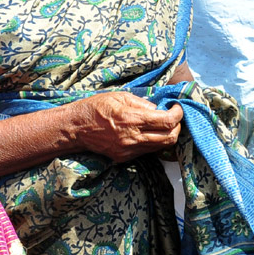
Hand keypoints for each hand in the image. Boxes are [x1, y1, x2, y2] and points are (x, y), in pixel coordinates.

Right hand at [67, 92, 182, 161]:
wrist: (76, 128)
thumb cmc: (96, 108)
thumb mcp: (120, 96)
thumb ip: (142, 103)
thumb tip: (159, 108)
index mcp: (132, 119)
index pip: (167, 121)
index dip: (178, 114)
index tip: (177, 108)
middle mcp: (133, 138)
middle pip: (169, 138)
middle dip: (177, 127)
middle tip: (174, 117)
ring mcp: (129, 150)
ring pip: (161, 147)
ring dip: (167, 136)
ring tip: (163, 124)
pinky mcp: (125, 158)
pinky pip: (147, 152)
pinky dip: (154, 142)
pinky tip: (149, 133)